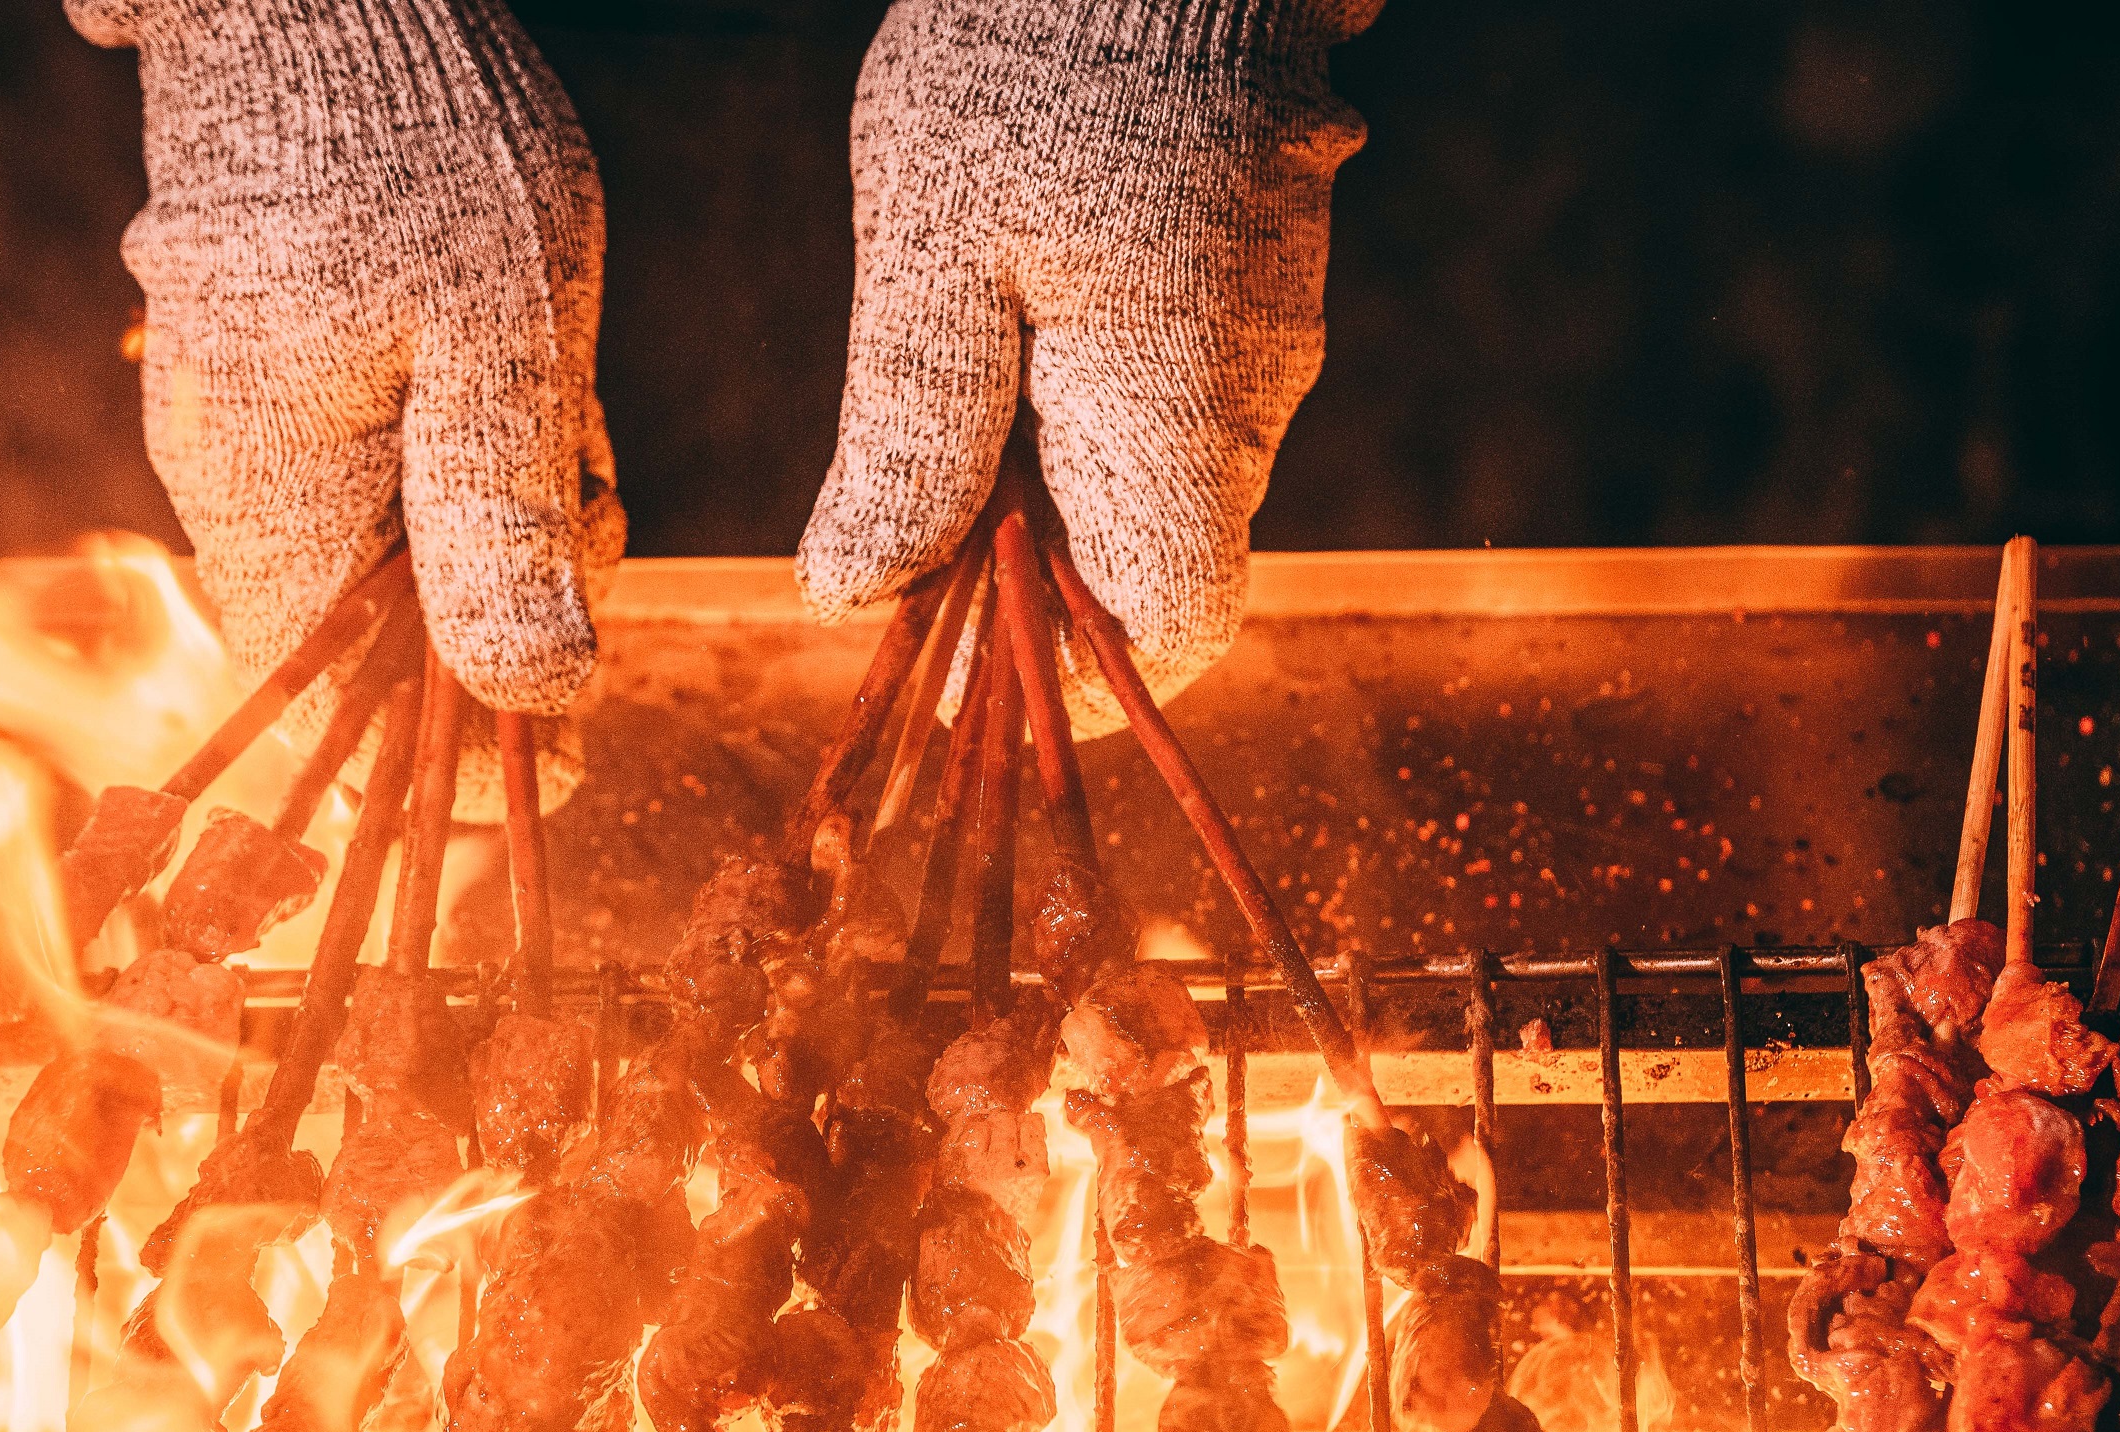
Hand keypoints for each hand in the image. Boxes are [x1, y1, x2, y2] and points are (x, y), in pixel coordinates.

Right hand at [76, 0, 620, 805]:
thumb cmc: (422, 149)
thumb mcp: (503, 342)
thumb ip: (503, 529)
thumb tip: (537, 704)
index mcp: (273, 500)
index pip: (341, 711)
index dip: (456, 740)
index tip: (564, 715)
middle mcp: (222, 483)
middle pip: (374, 636)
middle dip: (497, 601)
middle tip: (585, 490)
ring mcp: (229, 421)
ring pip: (381, 548)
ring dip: (489, 515)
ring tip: (551, 398)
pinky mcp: (260, 369)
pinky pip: (368, 465)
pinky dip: (453, 447)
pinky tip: (504, 368)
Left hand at [798, 0, 1378, 716]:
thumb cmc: (1030, 66)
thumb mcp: (928, 253)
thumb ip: (907, 434)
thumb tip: (855, 592)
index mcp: (1178, 417)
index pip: (1172, 631)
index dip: (1069, 678)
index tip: (958, 664)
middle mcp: (1249, 397)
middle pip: (1148, 562)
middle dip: (1028, 578)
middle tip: (896, 535)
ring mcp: (1264, 332)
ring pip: (1153, 472)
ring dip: (1046, 480)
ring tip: (935, 413)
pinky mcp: (1251, 272)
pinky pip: (1170, 387)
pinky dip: (1082, 400)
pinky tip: (999, 328)